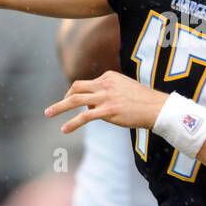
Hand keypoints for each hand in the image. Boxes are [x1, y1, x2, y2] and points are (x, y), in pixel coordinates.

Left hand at [45, 71, 167, 133]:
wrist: (157, 108)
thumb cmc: (142, 101)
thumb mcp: (124, 89)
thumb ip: (108, 92)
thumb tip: (91, 106)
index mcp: (109, 76)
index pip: (87, 84)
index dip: (81, 95)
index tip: (81, 107)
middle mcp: (105, 84)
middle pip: (76, 87)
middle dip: (64, 97)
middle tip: (53, 109)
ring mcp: (106, 97)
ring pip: (76, 100)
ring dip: (59, 107)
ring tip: (48, 113)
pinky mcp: (108, 110)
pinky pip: (85, 117)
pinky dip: (72, 123)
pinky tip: (65, 129)